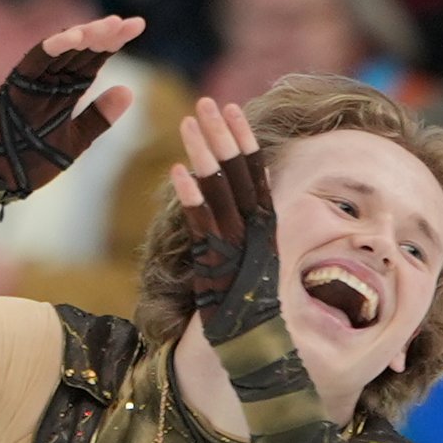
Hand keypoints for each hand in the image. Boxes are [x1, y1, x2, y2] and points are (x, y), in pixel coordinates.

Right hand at [0, 14, 144, 197]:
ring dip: (83, 35)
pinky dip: (52, 47)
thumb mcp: (75, 141)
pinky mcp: (17, 84)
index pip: (94, 58)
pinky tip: (72, 37)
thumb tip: (129, 92)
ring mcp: (34, 79)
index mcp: (68, 89)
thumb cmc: (33, 160)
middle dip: (106, 34)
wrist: (1, 178)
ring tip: (107, 26)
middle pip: (82, 49)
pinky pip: (35, 60)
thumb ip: (99, 118)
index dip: (115, 41)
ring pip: (61, 49)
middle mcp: (52, 78)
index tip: (138, 26)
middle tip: (129, 23)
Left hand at [170, 99, 278, 344]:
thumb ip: (250, 219)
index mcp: (265, 225)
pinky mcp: (215, 263)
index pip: (256, 171)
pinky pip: (201, 224)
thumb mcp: (254, 253)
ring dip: (203, 154)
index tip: (233, 107)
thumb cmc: (249, 300)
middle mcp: (254, 230)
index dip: (243, 138)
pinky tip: (177, 173)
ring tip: (188, 124)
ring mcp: (235, 245)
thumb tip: (246, 183)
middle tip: (205, 102)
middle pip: (237, 172)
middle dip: (221, 134)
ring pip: (219, 191)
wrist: (250, 341)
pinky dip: (191, 198)